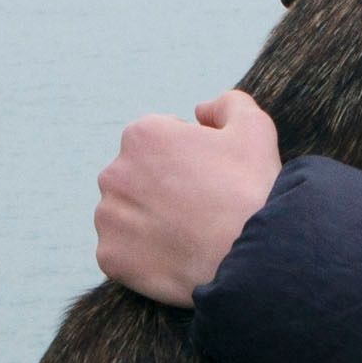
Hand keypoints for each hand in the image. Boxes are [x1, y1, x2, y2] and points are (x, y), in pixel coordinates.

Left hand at [94, 89, 281, 305]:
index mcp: (142, 135)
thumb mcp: (253, 128)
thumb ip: (227, 104)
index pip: (158, 143)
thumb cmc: (251, 190)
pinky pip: (122, 253)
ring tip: (186, 235)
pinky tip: (173, 257)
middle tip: (198, 209)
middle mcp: (114, 173)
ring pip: (126, 216)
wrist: (250, 258)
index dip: (188, 159)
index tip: (208, 179)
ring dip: (149, 222)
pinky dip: (142, 257)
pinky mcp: (109, 257)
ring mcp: (108, 218)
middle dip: (162, 189)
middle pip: (137, 179)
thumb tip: (201, 110)